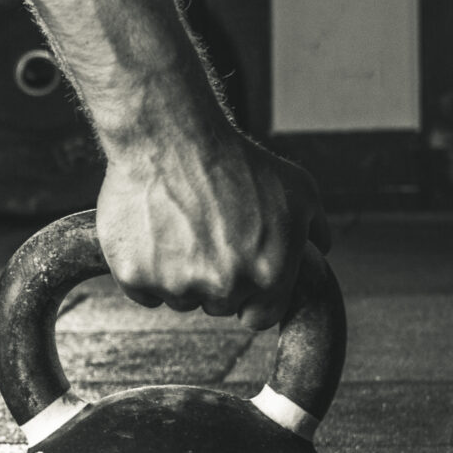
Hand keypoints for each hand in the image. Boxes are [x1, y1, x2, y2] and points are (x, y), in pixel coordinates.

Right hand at [95, 119, 331, 327]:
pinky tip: (152, 233)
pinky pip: (141, 292)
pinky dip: (143, 269)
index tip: (239, 274)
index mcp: (269, 274)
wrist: (171, 135)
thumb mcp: (298, 190)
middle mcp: (224, 286)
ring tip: (178, 226)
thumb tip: (321, 250)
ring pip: (178, 298)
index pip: (259, 316)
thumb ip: (316, 230)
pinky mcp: (132, 275)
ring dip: (179, 275)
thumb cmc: (234, 160)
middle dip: (215, 279)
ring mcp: (176, 283)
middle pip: (218, 306)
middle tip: (206, 235)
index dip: (251, 296)